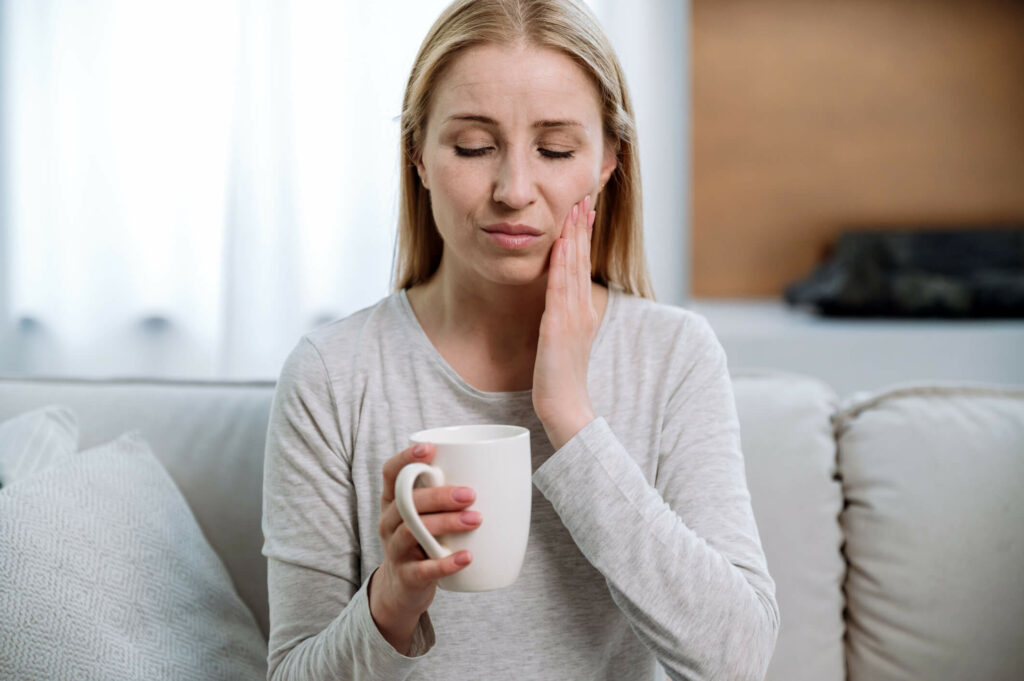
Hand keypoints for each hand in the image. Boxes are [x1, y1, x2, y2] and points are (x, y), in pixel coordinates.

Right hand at [369, 442, 480, 652]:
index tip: (429, 449)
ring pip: (411, 531)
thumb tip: (500, 472)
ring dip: (446, 523)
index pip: (391, 473)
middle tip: (470, 494)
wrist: (404, 588)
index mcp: (393, 501)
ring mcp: (395, 549)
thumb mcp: (427, 515)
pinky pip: (423, 569)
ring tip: (475, 520)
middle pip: (406, 502)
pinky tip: (466, 557)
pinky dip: (446, 563)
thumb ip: (447, 495)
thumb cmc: (424, 540)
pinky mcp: (407, 576)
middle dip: (438, 495)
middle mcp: (389, 522)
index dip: (405, 458)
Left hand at [533, 194, 598, 449]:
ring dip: (575, 237)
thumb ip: (562, 324)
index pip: (582, 267)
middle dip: (582, 228)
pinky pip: (560, 289)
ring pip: (574, 268)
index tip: (582, 212)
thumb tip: (555, 311)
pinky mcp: (558, 328)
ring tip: (576, 209)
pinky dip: (561, 264)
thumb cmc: (561, 382)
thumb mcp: (564, 345)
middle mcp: (581, 310)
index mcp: (583, 313)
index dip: (583, 238)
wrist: (565, 409)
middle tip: (584, 197)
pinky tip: (560, 245)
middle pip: (582, 261)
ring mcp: (572, 318)